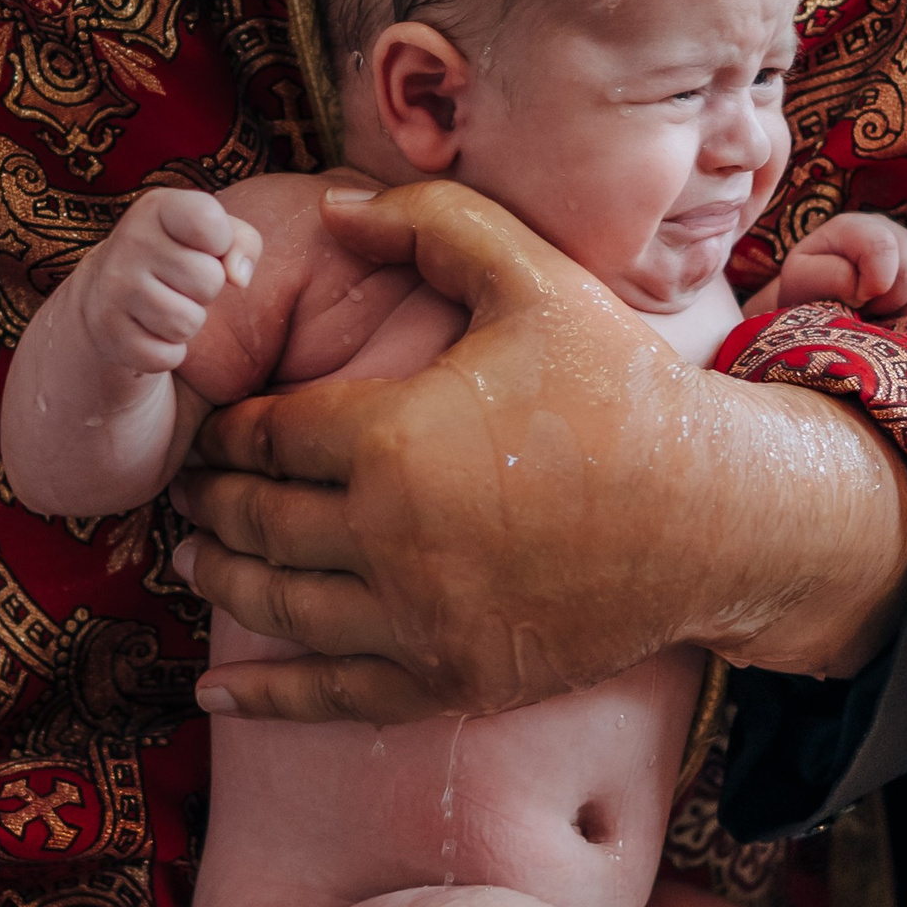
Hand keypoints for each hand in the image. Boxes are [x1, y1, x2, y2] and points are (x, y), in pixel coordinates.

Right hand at [79, 186, 261, 374]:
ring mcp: (114, 287)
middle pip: (208, 280)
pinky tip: (148, 329)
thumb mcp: (212, 235)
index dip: (220, 241)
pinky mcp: (108, 332)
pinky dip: (167, 351)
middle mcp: (130, 241)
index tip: (204, 245)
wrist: (103, 290)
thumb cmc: (176, 256)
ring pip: (187, 323)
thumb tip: (239, 278)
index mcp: (158, 208)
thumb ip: (243, 242)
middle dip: (206, 289)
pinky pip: (166, 356)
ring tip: (167, 304)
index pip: (207, 220)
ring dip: (188, 322)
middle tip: (181, 282)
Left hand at [171, 178, 906, 723]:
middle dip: (213, 505)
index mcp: (395, 440)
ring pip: (280, 608)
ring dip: (224, 583)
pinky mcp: (451, 681)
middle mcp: (393, 541)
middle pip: (260, 524)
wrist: (716, 514)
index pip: (270, 439)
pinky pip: (333, 696)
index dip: (230, 433)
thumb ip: (428, 225)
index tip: (215, 431)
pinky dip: (266, 695)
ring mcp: (421, 622)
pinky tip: (217, 689)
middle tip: (190, 492)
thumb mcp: (529, 277)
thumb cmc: (620, 386)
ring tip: (195, 560)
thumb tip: (329, 210)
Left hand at [767, 211, 906, 320]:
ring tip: (879, 312)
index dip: (875, 284)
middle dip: (889, 300)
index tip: (856, 301)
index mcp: (849, 227)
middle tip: (864, 310)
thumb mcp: (799, 285)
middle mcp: (883, 226)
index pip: (883, 246)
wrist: (814, 304)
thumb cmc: (805, 294)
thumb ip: (827, 278)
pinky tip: (896, 312)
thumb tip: (863, 285)